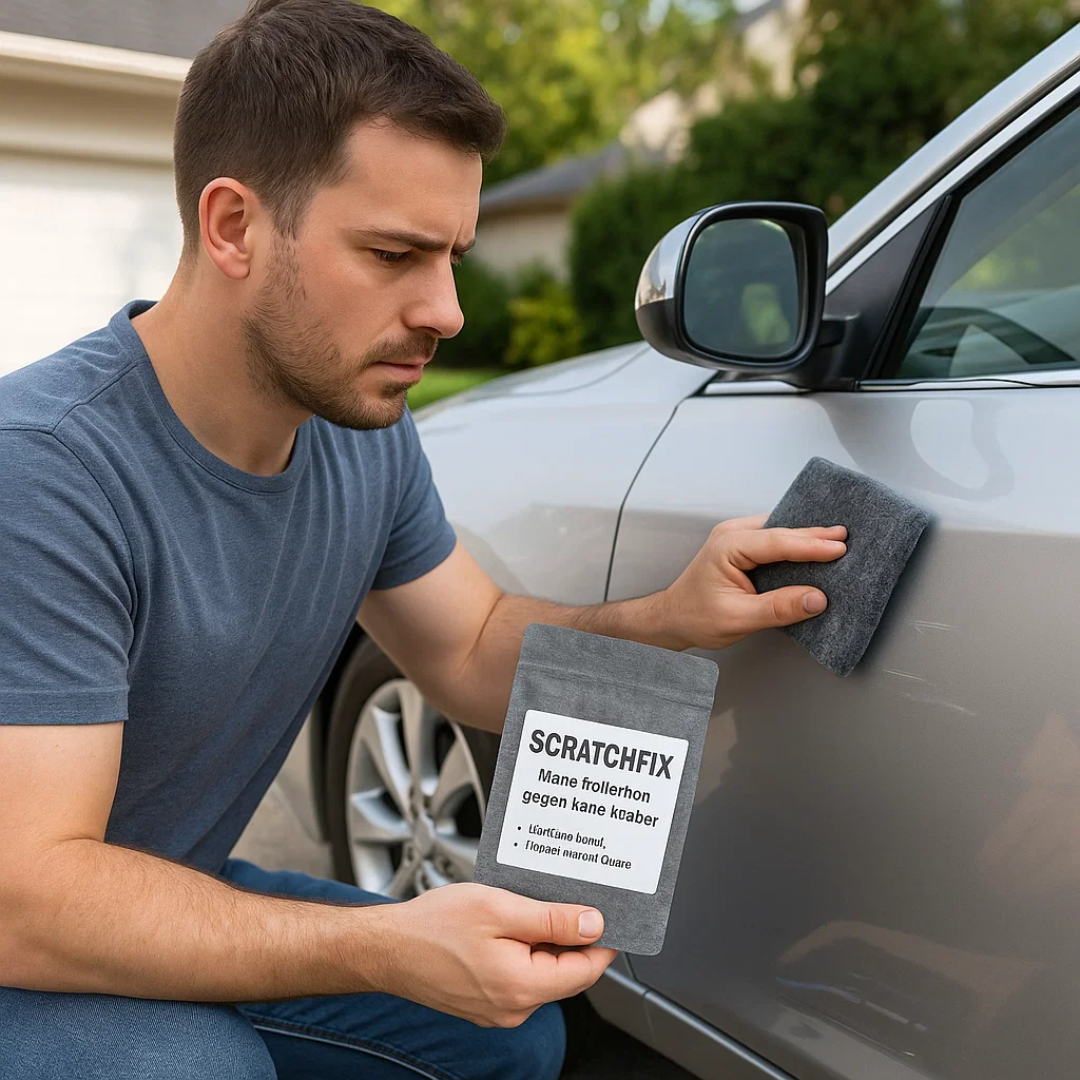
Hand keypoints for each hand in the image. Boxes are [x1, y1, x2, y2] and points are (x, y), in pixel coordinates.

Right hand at [372, 883, 616, 1026]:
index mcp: (522, 987)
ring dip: (544, 942)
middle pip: (565, 972)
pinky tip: (508, 924)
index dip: (602, 940)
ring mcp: (498, 1009)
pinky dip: (522, 951)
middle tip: (565, 897)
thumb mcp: (499, 908)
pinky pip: (519, 976)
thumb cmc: (433, 926)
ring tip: (528, 906)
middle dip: (570, 936)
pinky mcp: (485, 1003)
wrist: (386, 947)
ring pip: (542, 973)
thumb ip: (551, 919)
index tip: (609, 914)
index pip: (586, 970)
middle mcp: (513, 1008)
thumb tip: (594, 925)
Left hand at [659, 515, 846, 650]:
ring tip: (836, 540)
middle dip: (814, 535)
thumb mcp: (738, 619)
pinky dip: (794, 545)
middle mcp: (732, 535)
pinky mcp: (742, 548)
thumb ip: (778, 609)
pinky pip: (774, 541)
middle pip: (781, 531)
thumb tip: (816, 599)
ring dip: (806, 538)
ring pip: (779, 533)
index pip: (777, 542)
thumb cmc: (695, 616)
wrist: (673, 618)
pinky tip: (813, 550)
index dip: (810, 545)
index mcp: (727, 546)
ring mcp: (736, 538)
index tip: (839, 549)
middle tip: (846, 537)